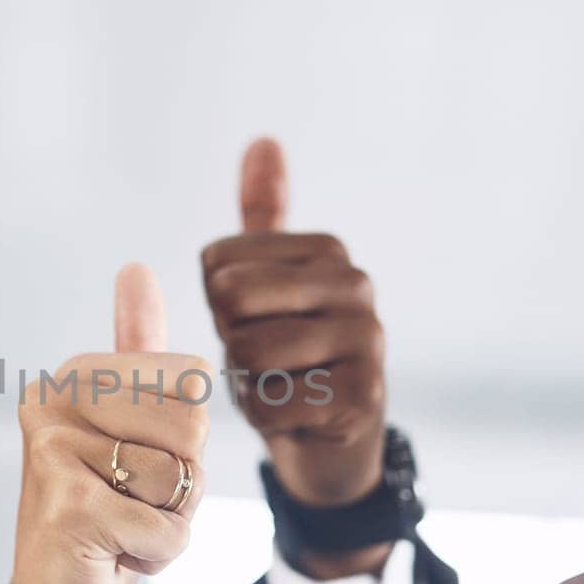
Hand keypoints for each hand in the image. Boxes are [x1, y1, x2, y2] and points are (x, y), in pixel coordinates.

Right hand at [3, 263, 210, 583]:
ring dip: (169, 522)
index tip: (138, 465)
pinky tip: (111, 557)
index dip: (187, 440)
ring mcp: (54, 452)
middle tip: (130, 505)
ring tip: (119, 529)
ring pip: (183, 479)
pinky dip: (156, 557)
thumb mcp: (130, 428)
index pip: (193, 382)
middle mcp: (52, 402)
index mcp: (73, 376)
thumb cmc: (102, 518)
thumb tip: (136, 267)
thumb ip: (137, 351)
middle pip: (193, 425)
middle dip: (183, 483)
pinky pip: (168, 529)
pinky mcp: (69, 507)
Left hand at [201, 138, 385, 508]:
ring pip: (248, 354)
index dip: (219, 308)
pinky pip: (270, 404)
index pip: (216, 266)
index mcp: (327, 250)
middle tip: (265, 361)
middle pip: (230, 301)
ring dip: (248, 384)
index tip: (259, 325)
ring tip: (282, 387)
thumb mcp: (270, 283)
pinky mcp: (363, 397)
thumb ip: (263, 215)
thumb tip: (263, 139)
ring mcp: (367, 341)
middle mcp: (356, 285)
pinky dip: (268, 420)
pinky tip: (298, 417)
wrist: (333, 445)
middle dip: (231, 342)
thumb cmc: (289, 357)